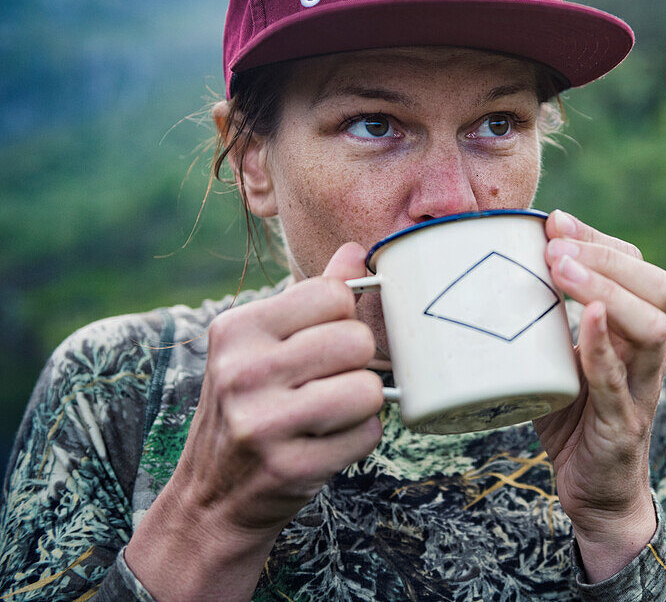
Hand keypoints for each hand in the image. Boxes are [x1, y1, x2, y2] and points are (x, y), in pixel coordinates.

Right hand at [127, 242, 384, 600]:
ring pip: (369, 388)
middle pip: (356, 340)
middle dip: (357, 362)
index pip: (333, 294)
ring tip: (329, 413)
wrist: (211, 500)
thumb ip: (311, 297)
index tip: (324, 341)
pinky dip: (358, 439)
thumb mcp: (262, 346)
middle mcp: (243, 371)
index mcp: (236, 329)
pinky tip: (325, 443)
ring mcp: (263, 422)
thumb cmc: (250, 408)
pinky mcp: (289, 467)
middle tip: (329, 382)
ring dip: (362, 404)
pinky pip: (367, 435)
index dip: (343, 318)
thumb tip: (354, 252)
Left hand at [535, 211, 665, 581]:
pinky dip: (605, 348)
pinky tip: (592, 320)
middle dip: (607, 257)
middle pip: (658, 287)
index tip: (557, 221)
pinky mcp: (624, 425)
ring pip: (652, 326)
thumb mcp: (556, 359)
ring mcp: (640, 389)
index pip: (637, 269)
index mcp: (633, 331)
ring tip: (563, 270)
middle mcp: (646, 354)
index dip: (601, 241)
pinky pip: (621, 382)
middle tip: (556, 246)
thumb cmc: (573, 419)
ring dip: (607, 289)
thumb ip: (540, 322)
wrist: (597, 494)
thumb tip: (485, 274)